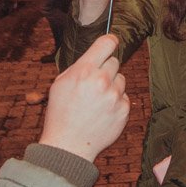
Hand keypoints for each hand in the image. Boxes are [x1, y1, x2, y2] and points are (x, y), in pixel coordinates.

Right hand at [40, 33, 129, 161]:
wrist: (68, 145)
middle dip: (105, 69)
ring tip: (96, 101)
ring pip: (121, 79)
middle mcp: (102, 80)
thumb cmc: (61, 112)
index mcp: (84, 70)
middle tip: (94, 83)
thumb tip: (96, 54)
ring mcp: (115, 96)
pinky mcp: (124, 110)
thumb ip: (80, 66)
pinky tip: (102, 112)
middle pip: (114, 61)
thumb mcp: (61, 83)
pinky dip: (116, 102)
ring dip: (111, 86)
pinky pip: (124, 97)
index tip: (111, 42)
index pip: (107, 43)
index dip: (110, 41)